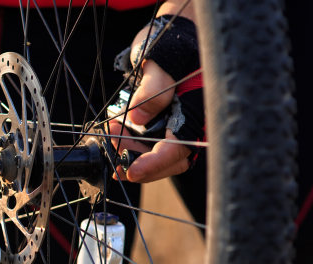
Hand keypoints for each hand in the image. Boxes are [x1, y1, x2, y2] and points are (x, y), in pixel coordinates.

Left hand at [108, 14, 202, 183]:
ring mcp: (183, 128)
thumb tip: (138, 117)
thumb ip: (153, 89)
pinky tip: (118, 130)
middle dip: (138, 160)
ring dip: (132, 151)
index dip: (155, 163)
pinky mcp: (170, 129)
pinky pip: (153, 146)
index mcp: (200, 111)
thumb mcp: (160, 63)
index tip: (131, 171)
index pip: (179, 148)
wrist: (172, 42)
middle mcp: (195, 125)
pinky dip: (133, 144)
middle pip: (171, 161)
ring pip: (160, 156)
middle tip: (113, 148)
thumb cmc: (170, 48)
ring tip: (112, 131)